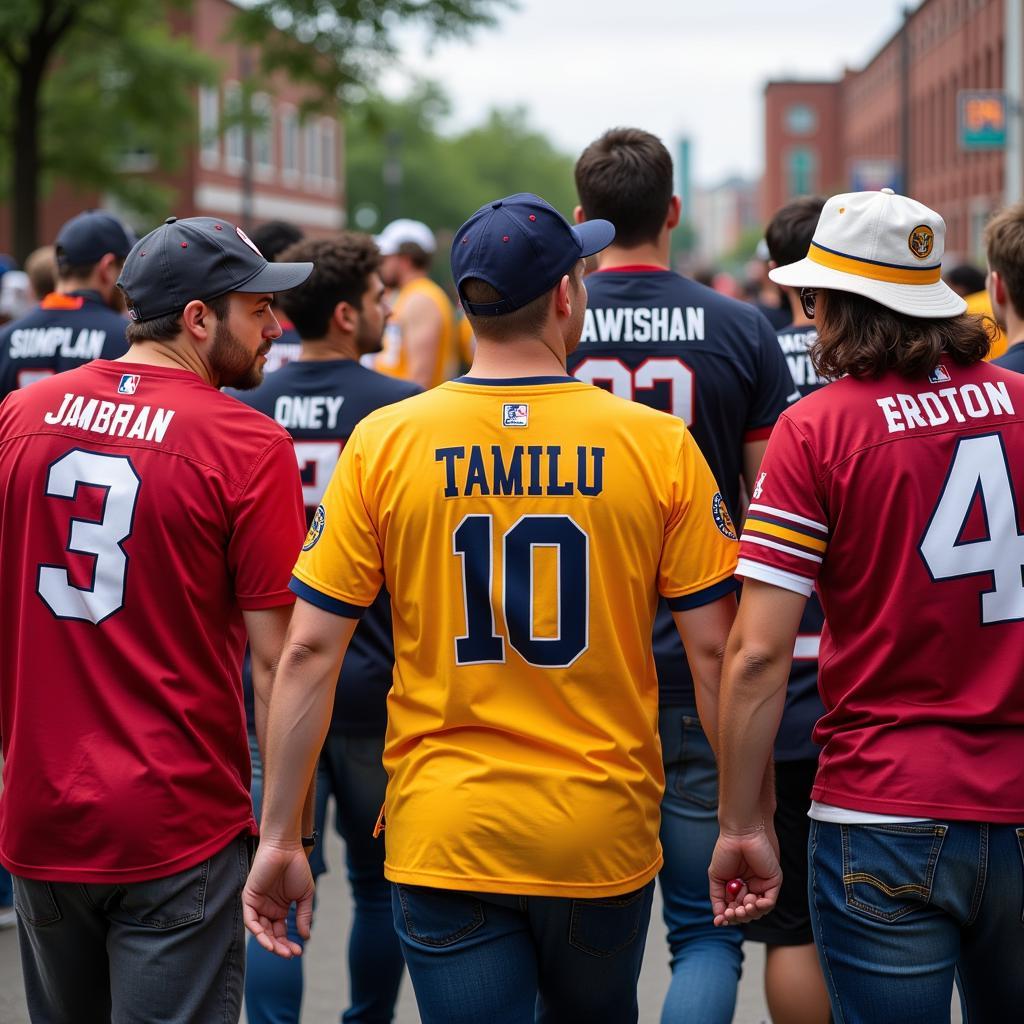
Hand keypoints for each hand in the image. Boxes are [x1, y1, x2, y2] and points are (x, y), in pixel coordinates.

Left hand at [242, 841, 314, 957]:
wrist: (286, 848)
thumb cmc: (297, 867)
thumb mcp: (305, 895)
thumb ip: (304, 915)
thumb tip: (305, 937)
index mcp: (279, 909)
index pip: (281, 933)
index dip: (288, 944)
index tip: (298, 952)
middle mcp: (267, 909)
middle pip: (270, 935)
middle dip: (279, 946)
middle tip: (289, 954)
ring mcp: (258, 904)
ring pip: (259, 931)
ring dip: (268, 943)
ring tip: (279, 950)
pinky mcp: (249, 898)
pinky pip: (250, 920)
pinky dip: (257, 932)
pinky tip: (268, 940)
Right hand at [708, 827, 781, 926]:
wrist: (740, 834)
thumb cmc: (726, 851)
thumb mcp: (716, 877)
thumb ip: (717, 898)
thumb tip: (718, 919)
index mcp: (737, 887)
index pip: (734, 908)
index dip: (729, 917)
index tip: (721, 921)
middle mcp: (750, 887)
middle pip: (747, 913)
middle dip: (739, 916)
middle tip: (733, 913)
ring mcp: (762, 885)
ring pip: (759, 911)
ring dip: (750, 913)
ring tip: (742, 907)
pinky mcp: (774, 881)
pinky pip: (770, 901)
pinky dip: (762, 906)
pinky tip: (753, 902)